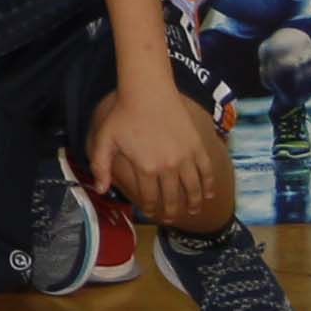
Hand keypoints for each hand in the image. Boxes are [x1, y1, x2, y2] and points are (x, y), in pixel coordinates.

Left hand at [87, 77, 227, 233]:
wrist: (148, 91)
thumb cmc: (124, 114)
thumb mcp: (105, 140)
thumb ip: (101, 166)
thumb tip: (101, 190)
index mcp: (146, 168)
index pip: (150, 197)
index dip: (150, 208)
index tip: (150, 213)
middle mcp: (169, 167)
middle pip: (173, 197)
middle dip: (172, 211)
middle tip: (171, 218)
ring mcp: (186, 157)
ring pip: (194, 188)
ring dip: (194, 202)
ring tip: (193, 211)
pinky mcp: (198, 147)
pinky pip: (207, 171)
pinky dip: (209, 185)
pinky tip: (208, 193)